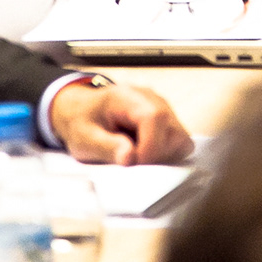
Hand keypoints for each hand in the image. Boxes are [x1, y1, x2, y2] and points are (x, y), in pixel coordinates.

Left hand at [50, 82, 192, 164]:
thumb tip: (130, 158)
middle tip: (135, 165)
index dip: (151, 146)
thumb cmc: (82, 122)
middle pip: (173, 129)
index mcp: (127, 97)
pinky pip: (179, 141)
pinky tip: (145, 154)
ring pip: (181, 138)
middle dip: (158, 155)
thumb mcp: (84, 138)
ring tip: (138, 159)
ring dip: (164, 155)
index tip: (135, 164)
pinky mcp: (167, 120)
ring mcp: (162, 108)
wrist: (80, 111)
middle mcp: (151, 98)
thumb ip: (107, 147)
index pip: (154, 118)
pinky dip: (166, 154)